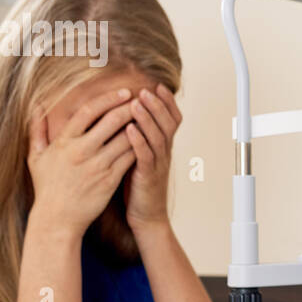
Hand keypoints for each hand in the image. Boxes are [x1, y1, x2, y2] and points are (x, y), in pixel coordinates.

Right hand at [27, 89, 136, 236]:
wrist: (57, 219)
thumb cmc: (47, 187)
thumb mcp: (35, 157)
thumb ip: (37, 131)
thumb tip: (36, 107)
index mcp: (64, 142)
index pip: (88, 111)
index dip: (108, 99)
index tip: (124, 92)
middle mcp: (82, 151)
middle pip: (111, 121)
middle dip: (129, 107)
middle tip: (143, 99)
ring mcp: (97, 166)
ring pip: (125, 139)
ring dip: (139, 126)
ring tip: (149, 116)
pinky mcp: (110, 180)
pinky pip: (129, 158)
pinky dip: (139, 147)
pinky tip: (148, 139)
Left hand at [123, 83, 181, 232]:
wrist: (146, 216)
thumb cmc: (139, 185)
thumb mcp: (143, 157)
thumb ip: (141, 138)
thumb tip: (129, 115)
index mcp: (164, 147)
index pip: (173, 119)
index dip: (167, 102)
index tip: (158, 85)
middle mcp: (165, 153)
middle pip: (167, 123)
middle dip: (157, 105)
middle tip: (146, 89)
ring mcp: (158, 164)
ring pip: (157, 136)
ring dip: (146, 118)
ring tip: (136, 102)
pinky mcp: (147, 176)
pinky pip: (144, 155)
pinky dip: (138, 140)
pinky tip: (129, 128)